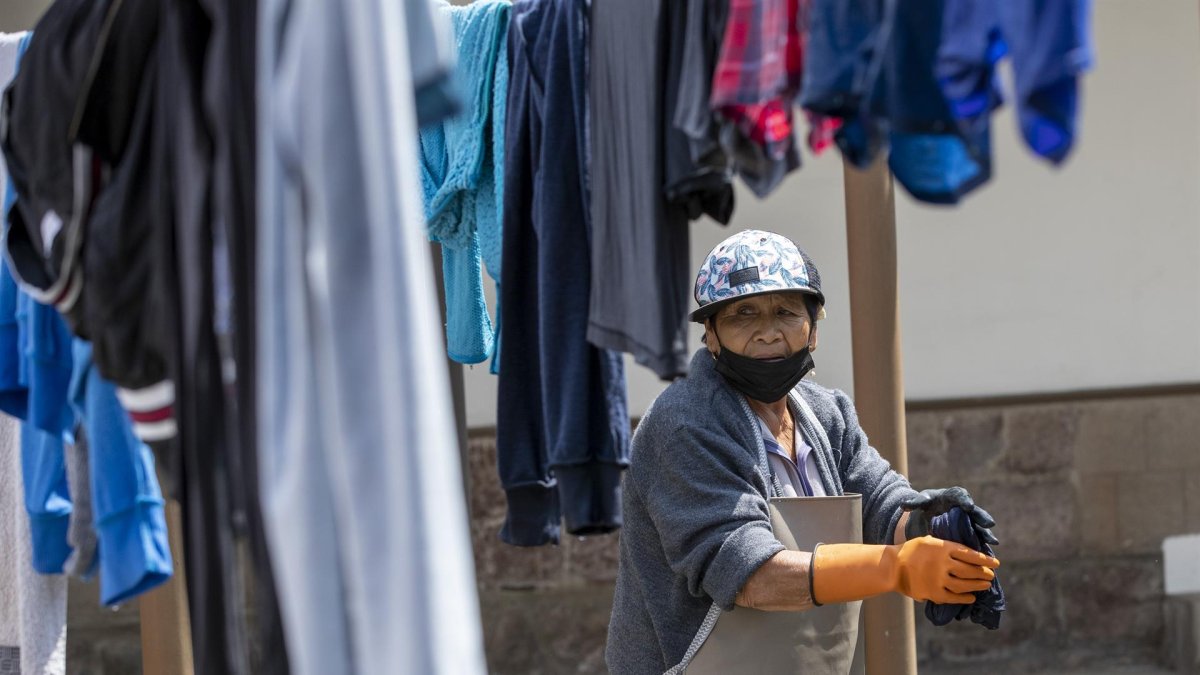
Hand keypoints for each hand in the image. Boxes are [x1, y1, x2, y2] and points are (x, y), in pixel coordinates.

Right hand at [810, 538, 999, 605]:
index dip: (985, 560)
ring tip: (985, 585)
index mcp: (943, 548)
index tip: (996, 563)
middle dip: (983, 573)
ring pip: (965, 584)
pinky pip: (954, 597)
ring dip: (977, 585)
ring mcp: (939, 579)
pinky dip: (965, 598)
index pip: (970, 554)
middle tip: (990, 575)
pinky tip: (972, 597)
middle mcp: (943, 563)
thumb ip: (945, 544)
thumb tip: (965, 550)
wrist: (892, 566)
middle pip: (970, 570)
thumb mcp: (928, 540)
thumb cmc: (911, 551)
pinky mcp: (934, 592)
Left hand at [902, 486, 997, 545]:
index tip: (968, 506)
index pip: (960, 496)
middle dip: (982, 517)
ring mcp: (968, 522)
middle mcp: (964, 509)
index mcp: (952, 497)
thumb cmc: (924, 506)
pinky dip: (982, 547)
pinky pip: (977, 540)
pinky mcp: (969, 534)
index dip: (965, 500)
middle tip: (988, 524)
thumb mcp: (919, 503)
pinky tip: (987, 556)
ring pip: (979, 527)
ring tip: (992, 542)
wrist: (927, 517)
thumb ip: (914, 503)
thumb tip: (904, 505)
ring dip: (985, 534)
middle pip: (975, 512)